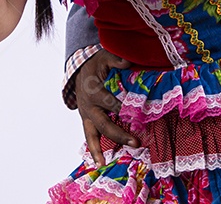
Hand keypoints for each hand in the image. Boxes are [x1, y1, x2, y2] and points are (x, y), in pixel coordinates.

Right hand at [74, 49, 136, 165]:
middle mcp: (88, 106)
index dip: (126, 110)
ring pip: (91, 135)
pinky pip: (89, 136)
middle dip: (119, 135)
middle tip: (136, 143)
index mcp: (94, 91)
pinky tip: (99, 162)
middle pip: (104, 124)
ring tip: (102, 163)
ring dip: (98, 149)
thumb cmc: (95, 64)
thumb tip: (128, 63)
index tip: (141, 117)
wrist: (79, 71)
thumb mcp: (104, 57)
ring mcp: (86, 115)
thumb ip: (116, 59)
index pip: (111, 103)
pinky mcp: (87, 120)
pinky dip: (94, 149)